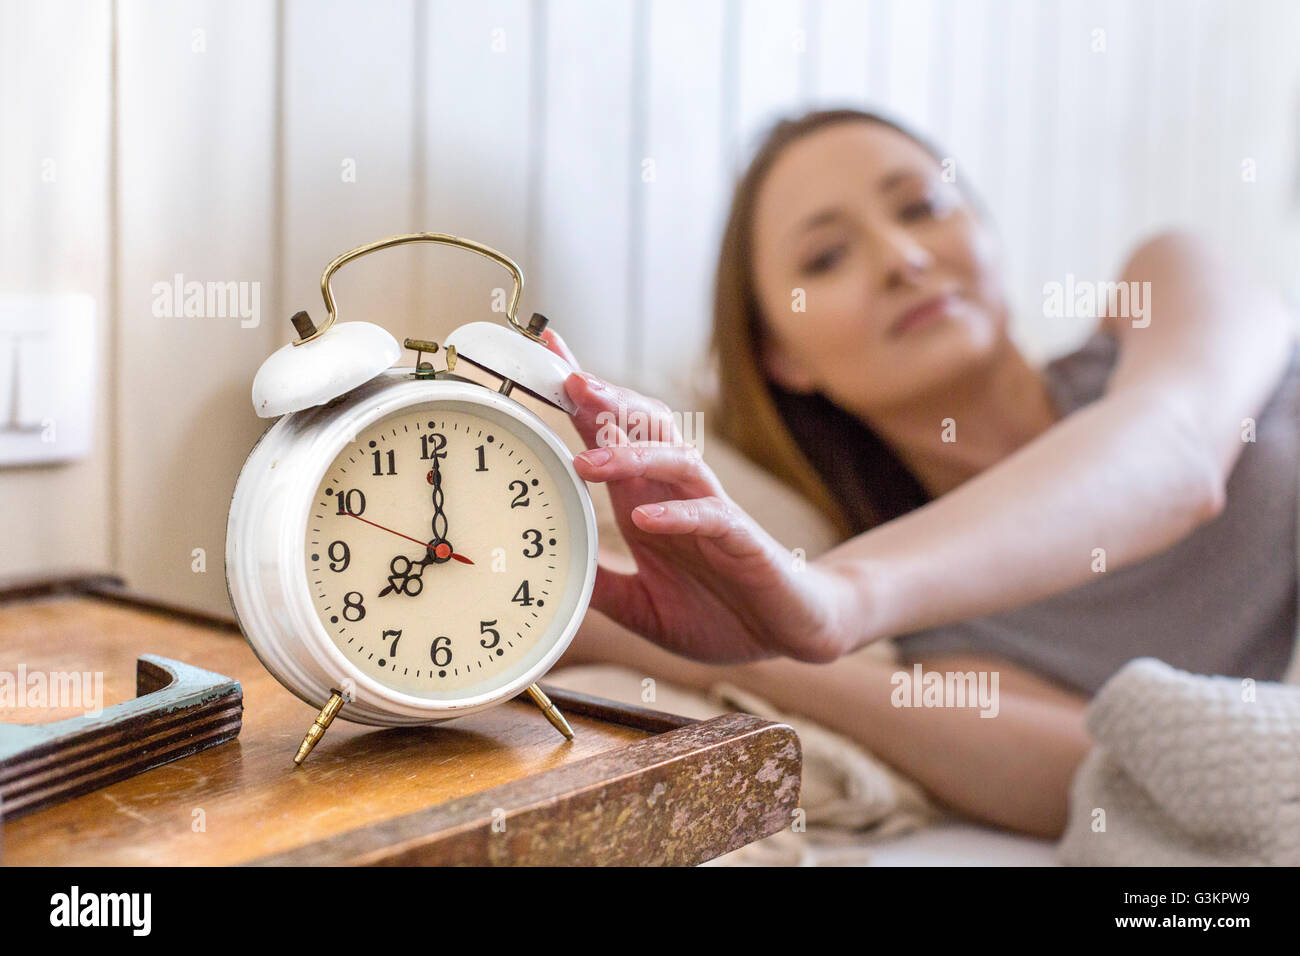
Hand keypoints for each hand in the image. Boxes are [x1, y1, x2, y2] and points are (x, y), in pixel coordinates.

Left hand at [541, 329, 858, 663]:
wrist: (788, 634)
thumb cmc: (720, 613)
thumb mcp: (642, 608)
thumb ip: (602, 588)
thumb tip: (551, 577)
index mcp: (647, 502)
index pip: (613, 436)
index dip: (584, 400)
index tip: (549, 360)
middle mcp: (678, 496)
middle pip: (644, 428)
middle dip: (608, 402)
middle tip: (569, 380)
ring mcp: (713, 513)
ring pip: (676, 460)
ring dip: (632, 454)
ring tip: (589, 459)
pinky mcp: (744, 541)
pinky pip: (712, 516)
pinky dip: (678, 514)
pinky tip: (645, 518)